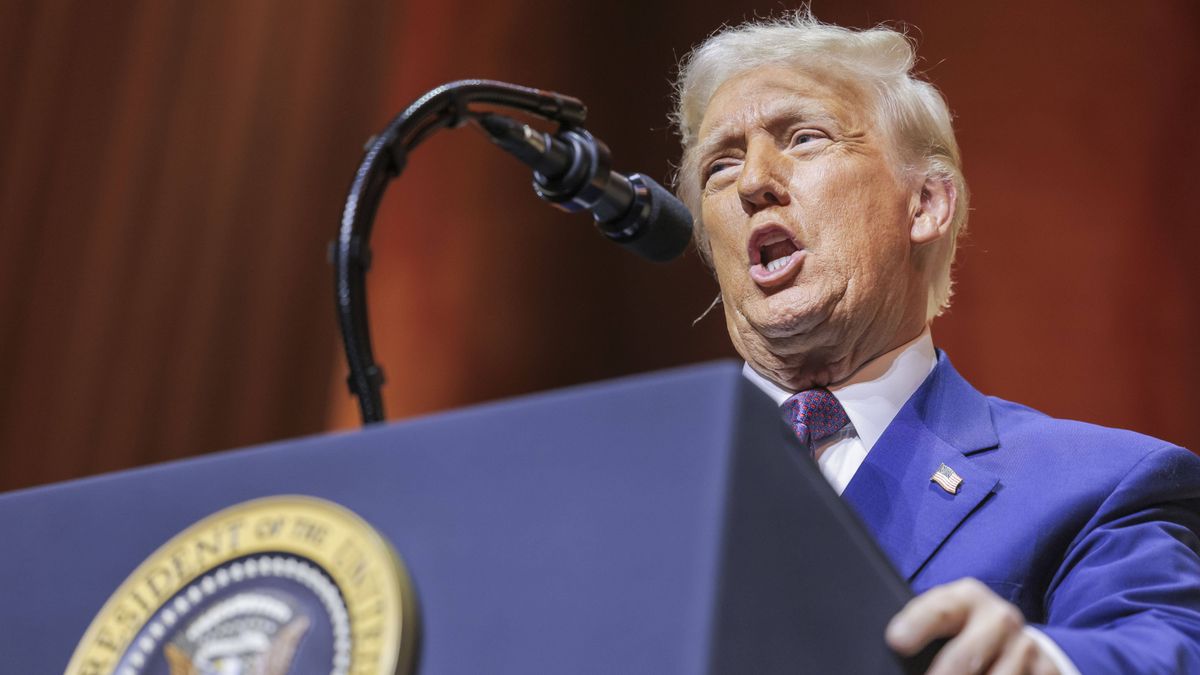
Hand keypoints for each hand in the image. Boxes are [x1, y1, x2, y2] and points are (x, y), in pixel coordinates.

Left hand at [886, 578, 1060, 674]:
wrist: (1013, 637)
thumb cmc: (963, 629)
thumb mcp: (945, 618)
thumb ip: (923, 628)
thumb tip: (898, 645)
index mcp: (965, 598)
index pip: (939, 610)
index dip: (917, 626)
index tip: (897, 641)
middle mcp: (999, 619)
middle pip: (966, 656)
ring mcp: (1025, 646)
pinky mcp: (1048, 670)